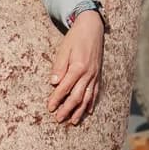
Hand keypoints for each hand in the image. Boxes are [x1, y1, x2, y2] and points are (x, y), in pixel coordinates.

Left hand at [49, 11, 104, 125]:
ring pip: (87, 97)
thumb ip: (59, 67)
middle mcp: (88, 74)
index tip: (50, 108)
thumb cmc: (75, 38)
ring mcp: (95, 75)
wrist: (92, 28)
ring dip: (80, 111)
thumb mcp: (63, 50)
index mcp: (78, 67)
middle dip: (67, 109)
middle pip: (77, 96)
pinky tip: (88, 111)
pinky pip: (95, 92)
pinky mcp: (98, 75)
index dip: (57, 99)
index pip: (65, 88)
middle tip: (59, 119)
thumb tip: (53, 83)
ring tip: (73, 121)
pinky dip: (91, 103)